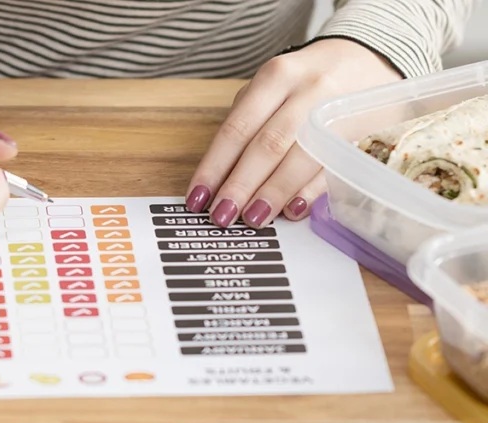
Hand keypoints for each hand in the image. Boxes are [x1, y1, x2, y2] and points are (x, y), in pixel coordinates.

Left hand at [185, 39, 402, 227]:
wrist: (371, 57)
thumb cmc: (306, 82)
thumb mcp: (272, 87)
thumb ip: (248, 123)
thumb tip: (220, 177)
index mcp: (276, 77)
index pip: (237, 128)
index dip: (215, 167)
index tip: (197, 198)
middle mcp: (308, 90)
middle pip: (268, 145)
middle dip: (241, 185)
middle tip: (222, 215)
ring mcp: (339, 110)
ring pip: (301, 156)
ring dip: (273, 192)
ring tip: (253, 218)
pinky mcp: (363, 130)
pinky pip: (334, 165)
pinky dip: (311, 190)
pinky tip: (293, 210)